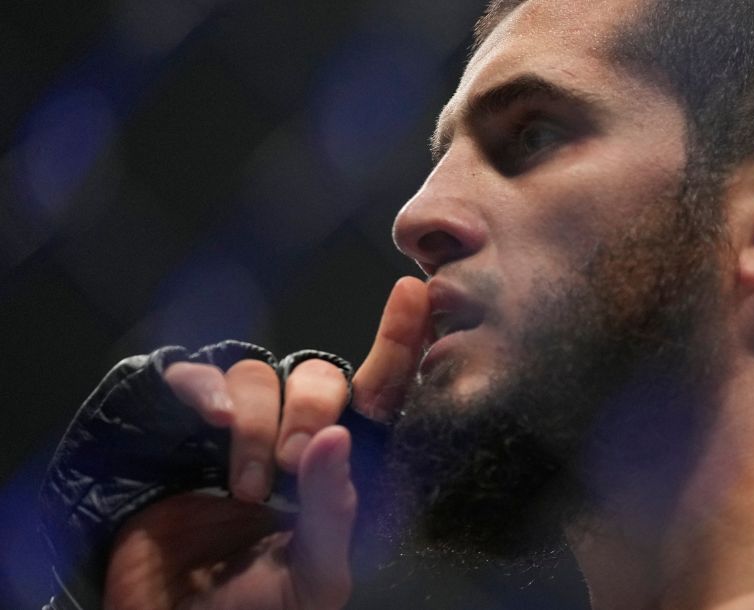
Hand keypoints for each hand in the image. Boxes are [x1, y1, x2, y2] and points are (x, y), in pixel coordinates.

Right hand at [103, 277, 429, 609]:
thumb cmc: (256, 609)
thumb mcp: (315, 573)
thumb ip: (333, 509)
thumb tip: (340, 436)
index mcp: (340, 473)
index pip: (380, 398)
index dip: (398, 345)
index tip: (415, 295)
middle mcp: (294, 440)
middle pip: (322, 377)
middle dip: (314, 407)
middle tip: (293, 461)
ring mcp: (239, 432)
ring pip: (261, 375)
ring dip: (255, 425)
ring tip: (246, 488)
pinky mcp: (183, 428)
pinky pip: (199, 376)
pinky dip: (205, 389)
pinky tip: (209, 419)